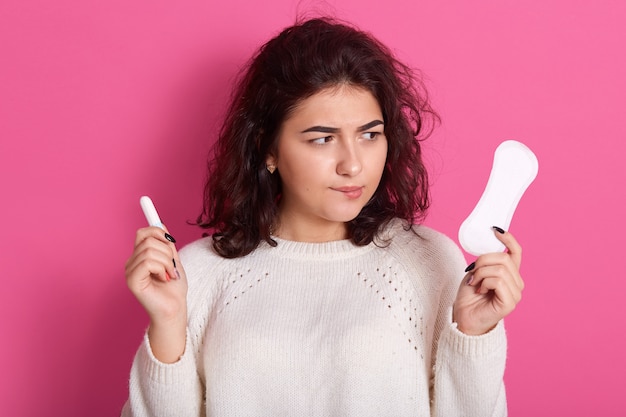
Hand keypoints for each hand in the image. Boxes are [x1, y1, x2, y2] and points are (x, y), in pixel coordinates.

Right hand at [125, 226, 187, 361]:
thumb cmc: (174, 289)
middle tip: (172, 267)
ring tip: (169, 275)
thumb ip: (166, 244)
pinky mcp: (132, 280)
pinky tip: (164, 278)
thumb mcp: (173, 260)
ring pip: (149, 250)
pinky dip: (161, 268)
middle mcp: (132, 262)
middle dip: (167, 251)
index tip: (169, 236)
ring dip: (167, 262)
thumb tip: (161, 224)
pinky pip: (147, 262)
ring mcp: (130, 271)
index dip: (155, 229)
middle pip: (148, 239)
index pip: (143, 233)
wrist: (175, 309)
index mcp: (140, 257)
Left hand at [452, 227, 523, 334]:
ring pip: (499, 269)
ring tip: (475, 284)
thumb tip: (490, 247)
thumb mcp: (476, 272)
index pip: (516, 252)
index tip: (495, 230)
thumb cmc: (470, 296)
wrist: (464, 317)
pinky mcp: (510, 302)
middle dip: (483, 261)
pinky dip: (484, 283)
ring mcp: (515, 293)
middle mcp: (516, 283)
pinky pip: (498, 281)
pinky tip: (479, 291)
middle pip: (504, 258)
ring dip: (481, 274)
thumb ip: (486, 261)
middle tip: (472, 273)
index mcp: (510, 274)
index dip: (508, 239)